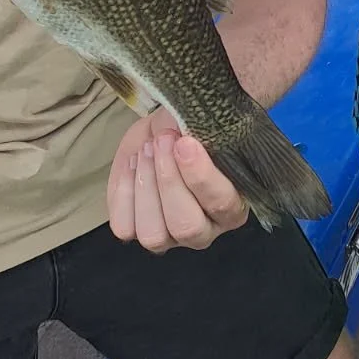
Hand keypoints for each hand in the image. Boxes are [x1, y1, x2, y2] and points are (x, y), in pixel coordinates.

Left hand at [107, 106, 248, 252]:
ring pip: (153, 235)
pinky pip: (125, 227)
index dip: (201, 176)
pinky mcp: (135, 231)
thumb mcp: (207, 123)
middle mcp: (204, 229)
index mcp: (233, 206)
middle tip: (162, 141)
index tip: (185, 143)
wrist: (161, 132)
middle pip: (187, 226)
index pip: (221, 203)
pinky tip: (133, 162)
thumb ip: (213, 129)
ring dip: (146, 186)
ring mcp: (169, 236)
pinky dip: (125, 191)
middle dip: (169, 181)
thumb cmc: (192, 128)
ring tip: (146, 150)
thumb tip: (213, 121)